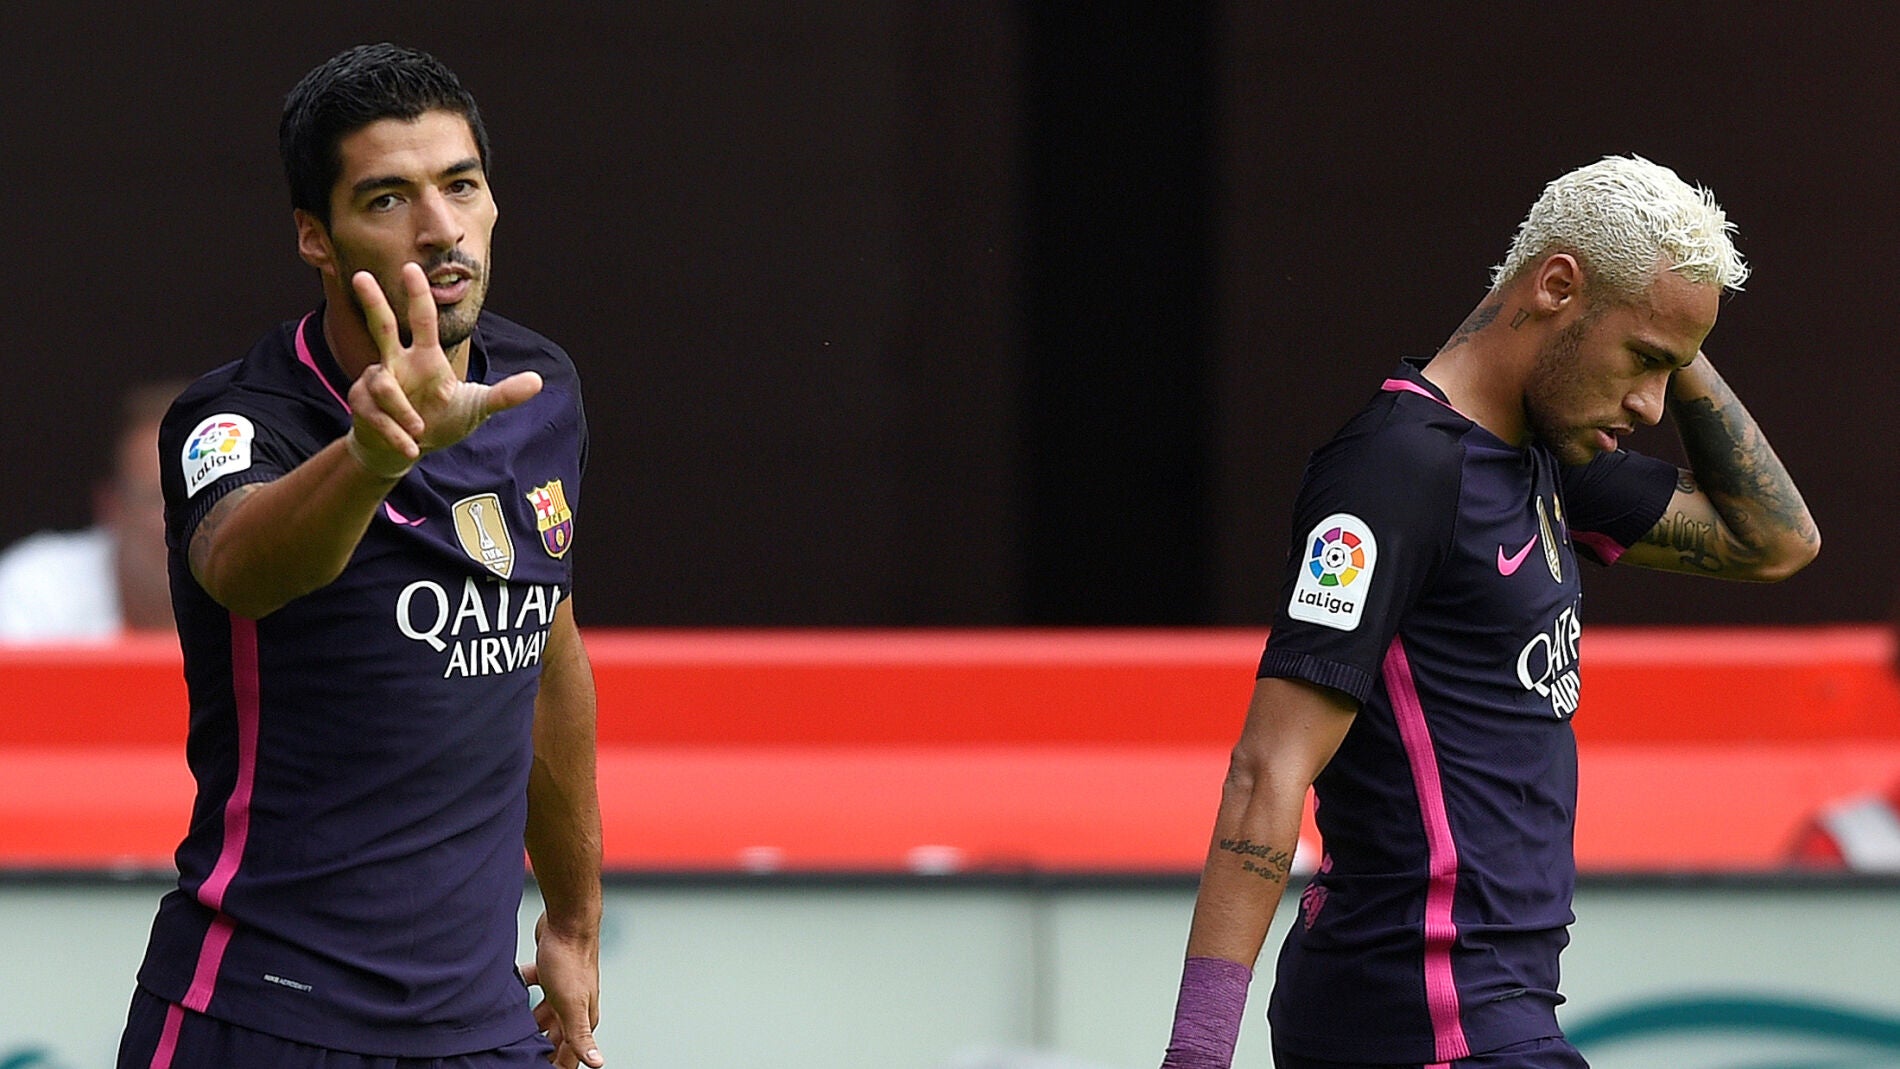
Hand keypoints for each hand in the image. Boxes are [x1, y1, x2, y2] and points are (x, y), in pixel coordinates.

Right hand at [345, 262, 541, 477]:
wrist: (407, 450)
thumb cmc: (441, 421)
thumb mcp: (476, 406)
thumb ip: (504, 394)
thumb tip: (538, 381)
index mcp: (426, 357)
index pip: (422, 319)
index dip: (418, 294)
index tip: (411, 267)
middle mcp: (397, 362)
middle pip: (382, 325)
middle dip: (372, 301)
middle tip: (361, 276)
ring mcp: (376, 381)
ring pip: (383, 385)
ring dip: (404, 411)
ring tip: (420, 431)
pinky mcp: (361, 403)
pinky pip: (376, 413)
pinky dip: (395, 433)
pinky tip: (410, 446)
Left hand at [521, 912, 603, 1067]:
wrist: (568, 920)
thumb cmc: (571, 960)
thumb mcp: (572, 1004)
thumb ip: (581, 1036)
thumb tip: (598, 1064)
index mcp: (583, 1018)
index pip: (570, 1055)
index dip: (555, 1067)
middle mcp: (574, 1006)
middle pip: (555, 1038)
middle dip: (540, 1049)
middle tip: (518, 1055)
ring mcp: (561, 989)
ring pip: (543, 1016)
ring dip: (529, 1026)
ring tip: (509, 1034)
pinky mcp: (549, 973)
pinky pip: (533, 989)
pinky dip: (522, 993)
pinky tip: (509, 994)